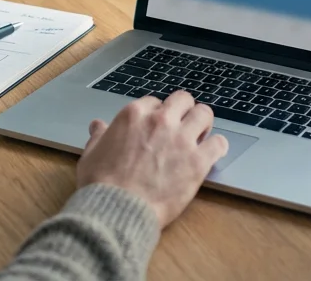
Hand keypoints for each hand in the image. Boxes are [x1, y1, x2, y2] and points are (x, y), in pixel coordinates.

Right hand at [78, 91, 228, 227]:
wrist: (117, 210)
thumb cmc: (100, 185)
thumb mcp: (90, 155)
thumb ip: (98, 137)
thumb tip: (97, 126)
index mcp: (134, 115)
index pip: (154, 101)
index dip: (157, 114)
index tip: (158, 126)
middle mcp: (160, 121)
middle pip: (183, 100)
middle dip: (184, 110)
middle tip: (183, 126)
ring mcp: (181, 140)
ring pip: (204, 114)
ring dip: (203, 123)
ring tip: (199, 136)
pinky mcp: (197, 161)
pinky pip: (219, 143)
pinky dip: (217, 146)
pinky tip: (212, 154)